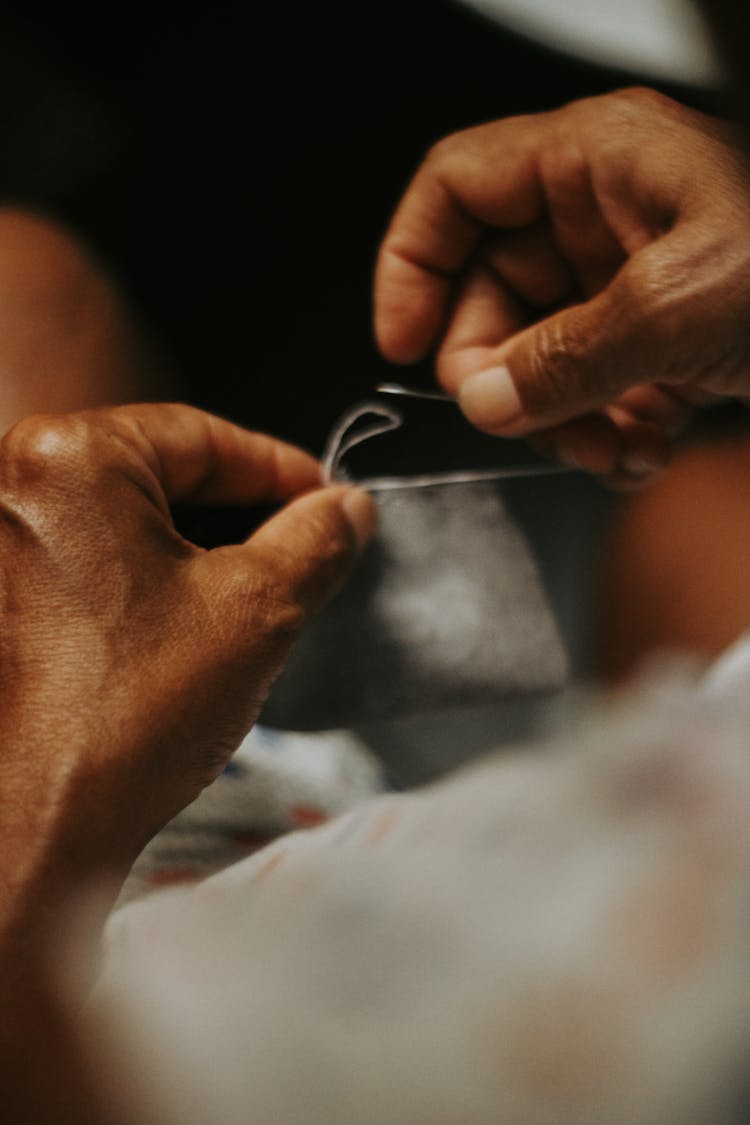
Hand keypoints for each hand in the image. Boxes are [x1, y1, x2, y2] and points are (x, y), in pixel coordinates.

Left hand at [0, 403, 374, 945]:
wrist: (29, 833)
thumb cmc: (122, 722)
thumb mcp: (254, 613)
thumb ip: (315, 542)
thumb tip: (347, 508)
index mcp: (66, 459)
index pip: (199, 434)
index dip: (280, 468)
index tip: (327, 497)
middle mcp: (8, 484)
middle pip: (155, 472)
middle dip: (238, 510)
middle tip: (301, 548)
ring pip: (119, 518)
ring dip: (192, 546)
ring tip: (251, 595)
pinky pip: (83, 557)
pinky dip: (142, 576)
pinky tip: (182, 623)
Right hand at [375, 88, 749, 484]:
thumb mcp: (680, 307)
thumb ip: (566, 357)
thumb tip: (483, 399)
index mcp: (597, 162)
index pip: (456, 189)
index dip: (412, 264)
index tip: (402, 344)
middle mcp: (602, 214)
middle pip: (491, 295)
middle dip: (504, 376)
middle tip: (526, 424)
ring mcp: (627, 278)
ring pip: (538, 355)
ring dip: (561, 420)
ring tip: (611, 450)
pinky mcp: (655, 335)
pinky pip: (589, 386)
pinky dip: (604, 430)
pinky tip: (644, 451)